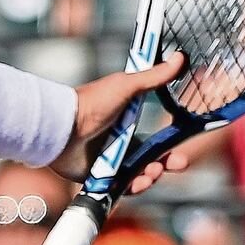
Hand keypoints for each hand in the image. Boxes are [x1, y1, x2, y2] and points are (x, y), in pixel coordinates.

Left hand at [49, 53, 188, 191]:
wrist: (63, 126)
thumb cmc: (91, 103)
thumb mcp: (126, 86)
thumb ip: (154, 76)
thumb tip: (180, 56)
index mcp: (126, 123)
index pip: (153, 139)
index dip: (169, 147)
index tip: (181, 151)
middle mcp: (118, 143)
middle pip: (148, 160)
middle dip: (165, 164)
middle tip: (177, 164)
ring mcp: (108, 160)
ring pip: (137, 176)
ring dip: (150, 176)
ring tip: (152, 173)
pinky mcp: (98, 176)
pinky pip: (120, 187)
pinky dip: (132, 187)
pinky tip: (137, 183)